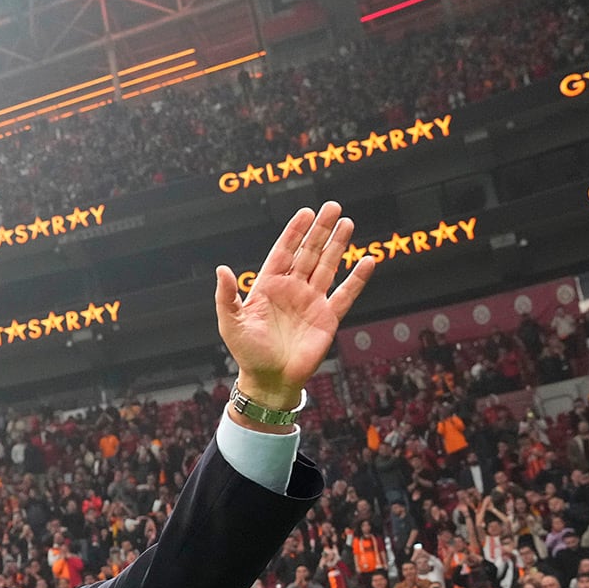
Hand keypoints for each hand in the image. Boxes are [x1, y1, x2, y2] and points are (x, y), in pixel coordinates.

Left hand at [215, 202, 372, 410]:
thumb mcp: (231, 323)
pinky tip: (367, 260)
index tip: (305, 212)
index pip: (283, 252)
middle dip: (320, 230)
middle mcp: (292, 290)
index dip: (294, 232)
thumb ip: (227, 296)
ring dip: (337, 246)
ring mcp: (311, 302)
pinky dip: (357, 279)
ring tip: (347, 223)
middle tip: (332, 207)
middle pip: (309, 253)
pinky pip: (345, 294)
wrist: (270, 380)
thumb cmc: (248, 353)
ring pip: (327, 267)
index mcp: (268, 287)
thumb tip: (221, 269)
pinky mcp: (327, 318)